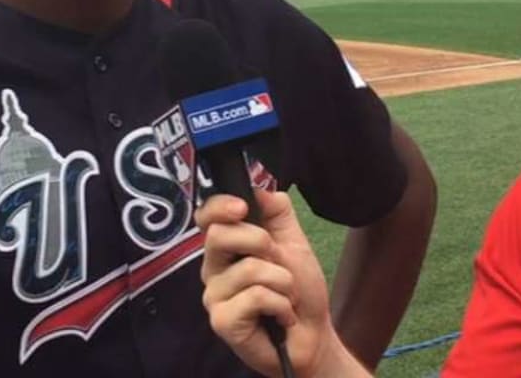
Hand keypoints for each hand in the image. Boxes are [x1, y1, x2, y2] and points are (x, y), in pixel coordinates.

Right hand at [198, 190, 352, 377]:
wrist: (313, 335)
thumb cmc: (299, 292)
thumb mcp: (293, 242)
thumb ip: (277, 212)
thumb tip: (259, 186)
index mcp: (227, 248)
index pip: (207, 217)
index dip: (219, 206)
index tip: (242, 208)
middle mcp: (214, 270)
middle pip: (219, 235)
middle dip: (262, 243)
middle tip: (279, 263)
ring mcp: (215, 297)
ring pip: (248, 268)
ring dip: (283, 281)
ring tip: (286, 297)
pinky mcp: (222, 322)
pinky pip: (255, 297)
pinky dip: (281, 305)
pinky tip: (282, 317)